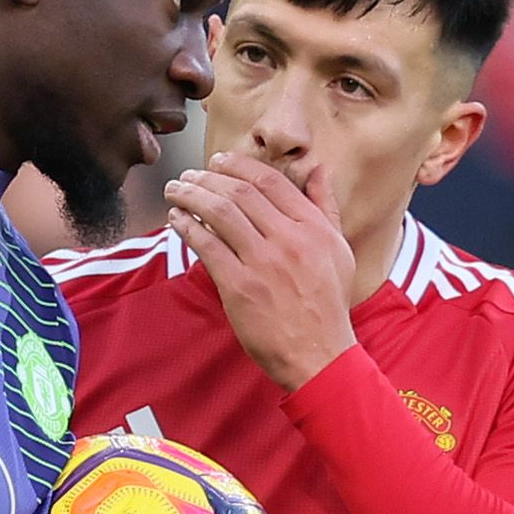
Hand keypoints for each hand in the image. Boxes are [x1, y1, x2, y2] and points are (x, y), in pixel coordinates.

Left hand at [165, 155, 357, 390]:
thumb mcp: (338, 249)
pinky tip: (176, 221)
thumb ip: (326, 206)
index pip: (270, 181)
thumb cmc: (328, 304)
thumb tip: (319, 169)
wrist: (319, 353)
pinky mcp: (240, 287)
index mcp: (313, 227)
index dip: (238, 165)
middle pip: (240, 192)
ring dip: (191, 196)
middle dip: (207, 177)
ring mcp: (263, 262)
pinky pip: (207, 247)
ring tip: (175, 191)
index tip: (218, 161)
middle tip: (188, 175)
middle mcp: (289, 239)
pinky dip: (187, 228)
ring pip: (220, 213)